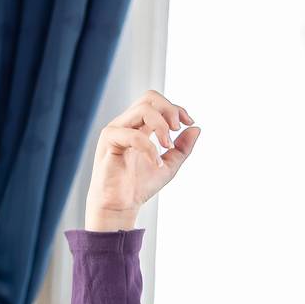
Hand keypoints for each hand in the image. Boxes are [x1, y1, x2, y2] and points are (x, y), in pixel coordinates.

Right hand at [85, 90, 199, 230]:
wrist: (120, 205)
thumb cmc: (139, 186)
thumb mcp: (170, 165)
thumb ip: (182, 148)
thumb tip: (196, 128)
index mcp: (139, 127)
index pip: (157, 102)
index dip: (176, 108)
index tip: (190, 122)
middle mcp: (127, 124)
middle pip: (149, 98)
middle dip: (169, 110)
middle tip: (177, 129)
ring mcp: (116, 130)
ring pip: (142, 110)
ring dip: (162, 126)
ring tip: (167, 147)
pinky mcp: (108, 141)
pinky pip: (133, 134)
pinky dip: (150, 148)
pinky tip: (156, 163)